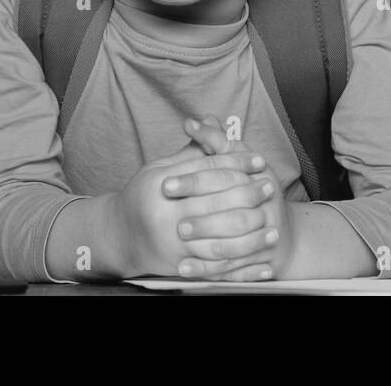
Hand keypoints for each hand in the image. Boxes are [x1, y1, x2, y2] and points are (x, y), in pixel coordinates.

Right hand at [107, 141, 269, 279]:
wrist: (119, 236)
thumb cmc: (144, 197)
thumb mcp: (161, 169)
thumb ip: (191, 151)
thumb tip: (213, 121)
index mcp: (160, 185)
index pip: (207, 171)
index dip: (236, 163)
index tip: (259, 160)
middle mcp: (165, 216)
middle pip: (217, 203)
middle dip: (248, 194)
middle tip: (269, 187)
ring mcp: (172, 244)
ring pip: (220, 240)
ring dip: (250, 234)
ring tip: (271, 222)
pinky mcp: (179, 267)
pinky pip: (217, 269)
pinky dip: (242, 269)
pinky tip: (262, 263)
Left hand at [161, 115, 297, 280]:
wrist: (280, 235)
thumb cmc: (253, 188)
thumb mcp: (238, 161)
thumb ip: (214, 142)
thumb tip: (190, 121)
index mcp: (260, 175)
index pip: (224, 175)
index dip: (193, 180)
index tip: (164, 185)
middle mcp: (267, 204)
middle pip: (233, 211)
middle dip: (200, 216)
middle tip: (171, 219)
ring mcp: (267, 234)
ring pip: (234, 243)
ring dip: (204, 244)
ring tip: (177, 242)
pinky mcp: (262, 261)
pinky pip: (233, 268)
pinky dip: (208, 270)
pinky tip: (184, 269)